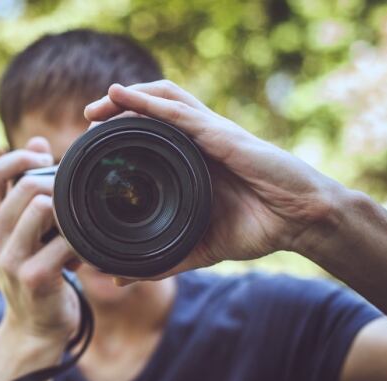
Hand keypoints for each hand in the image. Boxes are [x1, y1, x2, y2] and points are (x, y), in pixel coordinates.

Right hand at [0, 137, 79, 342]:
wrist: (36, 328)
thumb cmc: (33, 270)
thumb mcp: (20, 230)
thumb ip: (23, 186)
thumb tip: (37, 140)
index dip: (19, 157)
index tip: (44, 159)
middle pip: (25, 186)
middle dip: (56, 185)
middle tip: (73, 199)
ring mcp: (9, 260)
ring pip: (43, 206)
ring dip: (68, 211)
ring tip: (76, 227)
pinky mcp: (34, 276)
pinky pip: (65, 238)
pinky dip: (80, 238)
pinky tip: (83, 250)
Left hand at [84, 81, 346, 278]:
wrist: (301, 222)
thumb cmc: (258, 227)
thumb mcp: (198, 248)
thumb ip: (160, 262)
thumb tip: (119, 278)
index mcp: (191, 162)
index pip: (149, 136)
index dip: (118, 134)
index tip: (87, 146)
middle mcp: (197, 142)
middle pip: (151, 110)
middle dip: (115, 109)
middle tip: (86, 120)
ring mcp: (209, 134)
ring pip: (163, 99)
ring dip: (128, 97)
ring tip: (98, 105)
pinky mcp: (221, 134)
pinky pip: (179, 112)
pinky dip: (149, 102)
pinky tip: (124, 96)